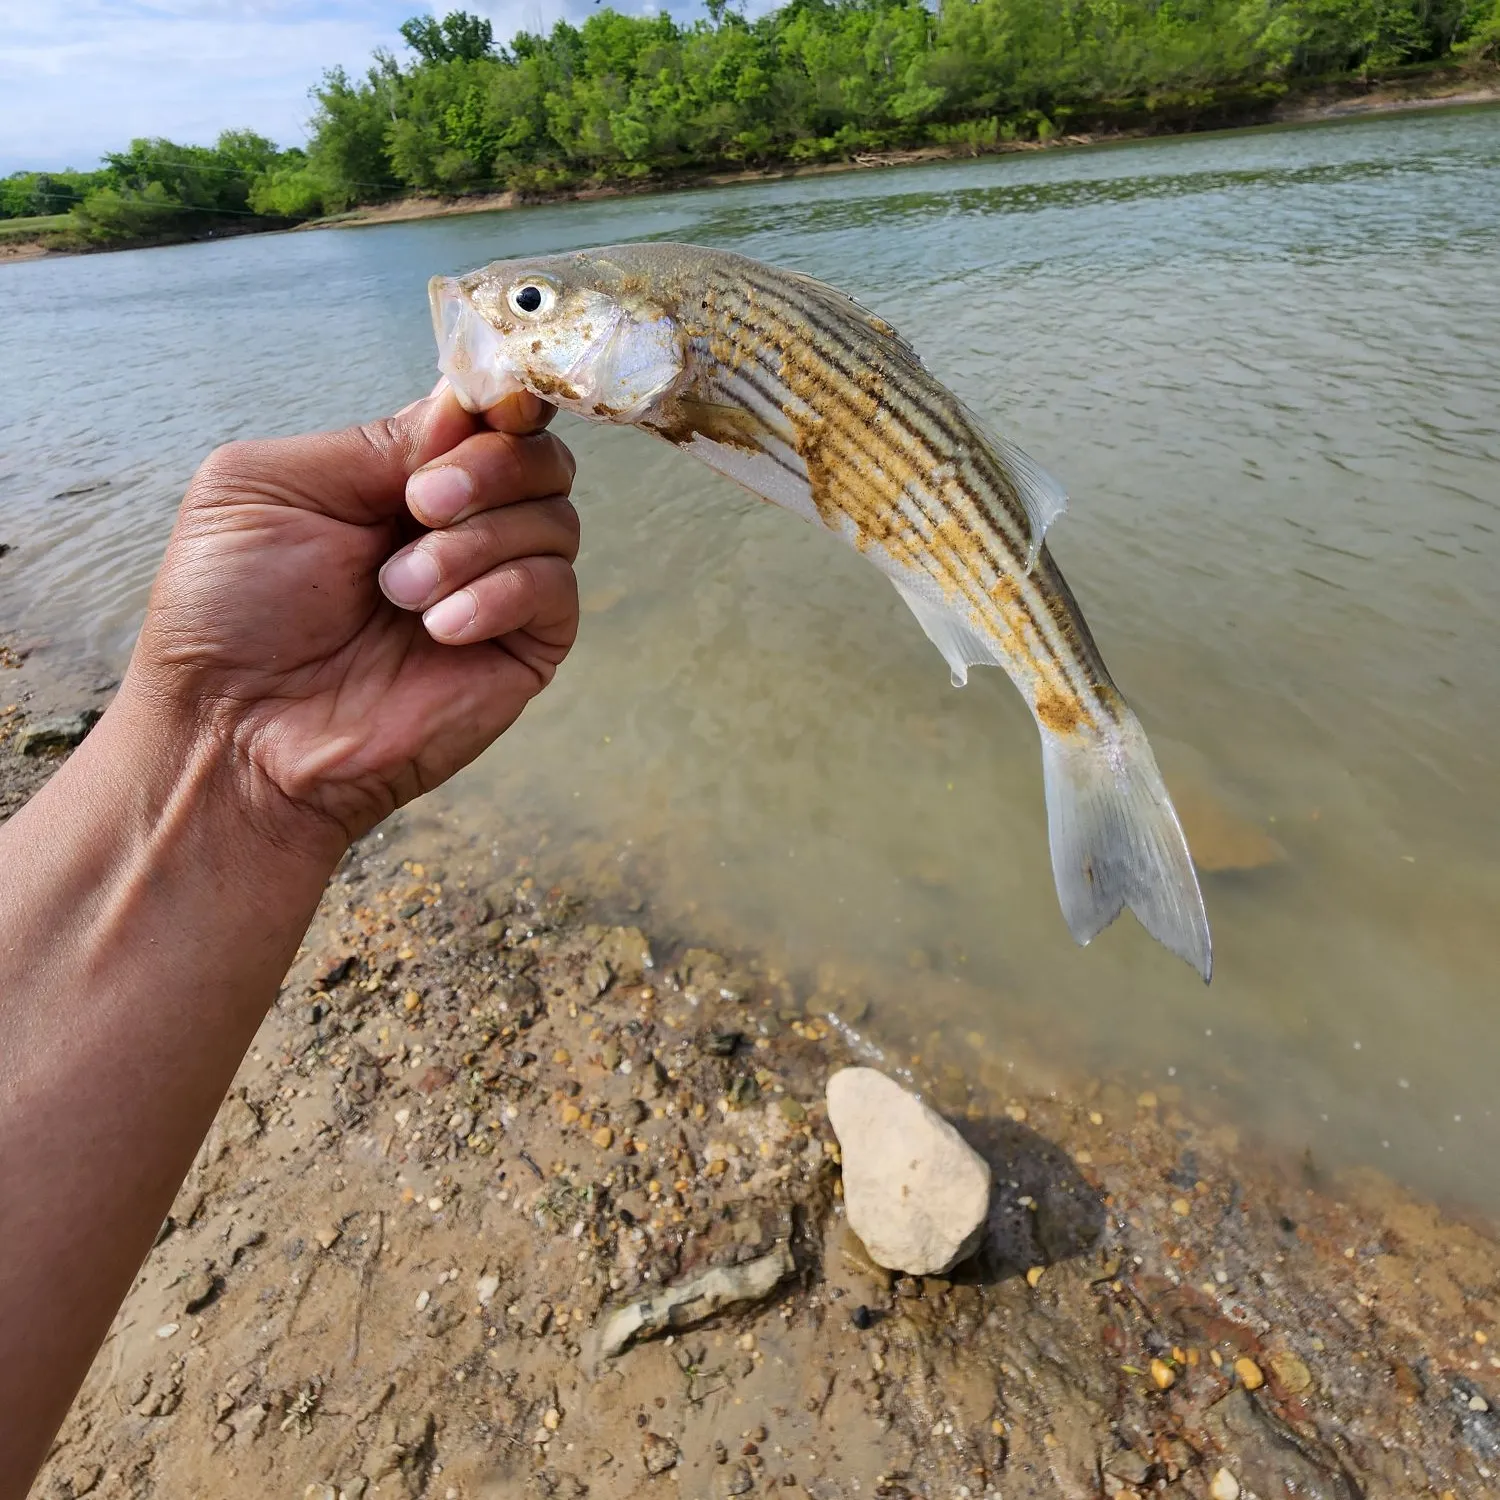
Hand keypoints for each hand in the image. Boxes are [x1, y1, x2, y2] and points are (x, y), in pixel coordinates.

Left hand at [125, 382, 578, 854]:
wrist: (237, 734)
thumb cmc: (228, 616)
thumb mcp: (268, 488)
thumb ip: (372, 440)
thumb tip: (469, 406)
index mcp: (398, 478)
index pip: (486, 416)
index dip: (500, 400)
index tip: (489, 404)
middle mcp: (458, 528)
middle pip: (540, 457)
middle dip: (491, 467)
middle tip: (421, 506)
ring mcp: (495, 590)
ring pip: (557, 519)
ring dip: (477, 543)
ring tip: (401, 591)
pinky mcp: (520, 652)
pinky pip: (557, 592)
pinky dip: (504, 593)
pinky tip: (440, 627)